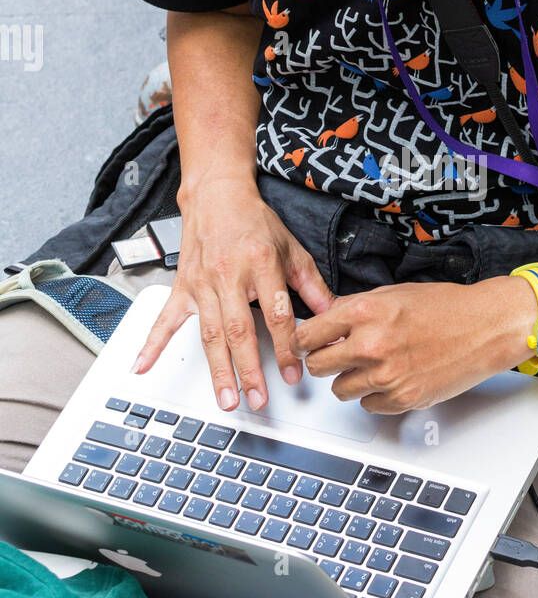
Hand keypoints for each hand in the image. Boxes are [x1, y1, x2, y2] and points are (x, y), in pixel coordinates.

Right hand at [130, 178, 333, 410]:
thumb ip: (312, 287)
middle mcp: (229, 275)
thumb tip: (334, 317)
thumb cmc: (254, 224)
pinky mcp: (183, 288)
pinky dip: (153, 344)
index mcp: (261, 264)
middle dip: (249, 369)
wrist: (217, 197)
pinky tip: (143, 366)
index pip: (276, 314)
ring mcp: (202, 284)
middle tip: (257, 399)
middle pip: (239, 330)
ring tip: (227, 399)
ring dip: (218, 370)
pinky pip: (166, 319)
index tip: (293, 374)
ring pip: (209, 333)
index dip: (286, 347)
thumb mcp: (292, 250)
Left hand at [292, 275, 537, 412]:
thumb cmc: (445, 307)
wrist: (485, 327)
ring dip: (349, 379)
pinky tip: (392, 377)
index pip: (308, 335)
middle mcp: (371, 344)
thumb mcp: (392, 294)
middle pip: (317, 366)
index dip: (303, 341)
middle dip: (323, 361)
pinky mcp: (403, 399)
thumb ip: (354, 310)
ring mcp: (387, 375)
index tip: (304, 345)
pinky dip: (375, 395)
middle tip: (337, 356)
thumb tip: (324, 325)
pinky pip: (367, 405)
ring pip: (339, 390)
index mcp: (365, 312)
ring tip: (372, 366)